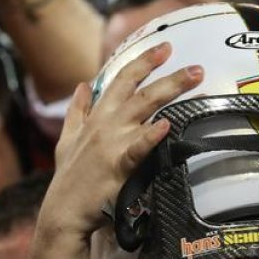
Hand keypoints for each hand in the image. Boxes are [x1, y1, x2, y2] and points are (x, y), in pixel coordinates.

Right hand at [42, 42, 202, 236]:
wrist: (64, 211)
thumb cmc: (70, 177)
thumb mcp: (67, 138)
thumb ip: (77, 111)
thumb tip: (82, 86)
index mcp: (97, 116)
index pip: (121, 79)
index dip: (142, 61)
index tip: (163, 47)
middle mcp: (106, 124)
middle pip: (138, 90)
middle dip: (165, 71)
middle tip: (193, 63)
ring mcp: (112, 143)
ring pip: (144, 109)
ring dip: (169, 90)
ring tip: (194, 79)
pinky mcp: (118, 166)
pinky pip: (138, 148)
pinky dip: (151, 136)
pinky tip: (167, 125)